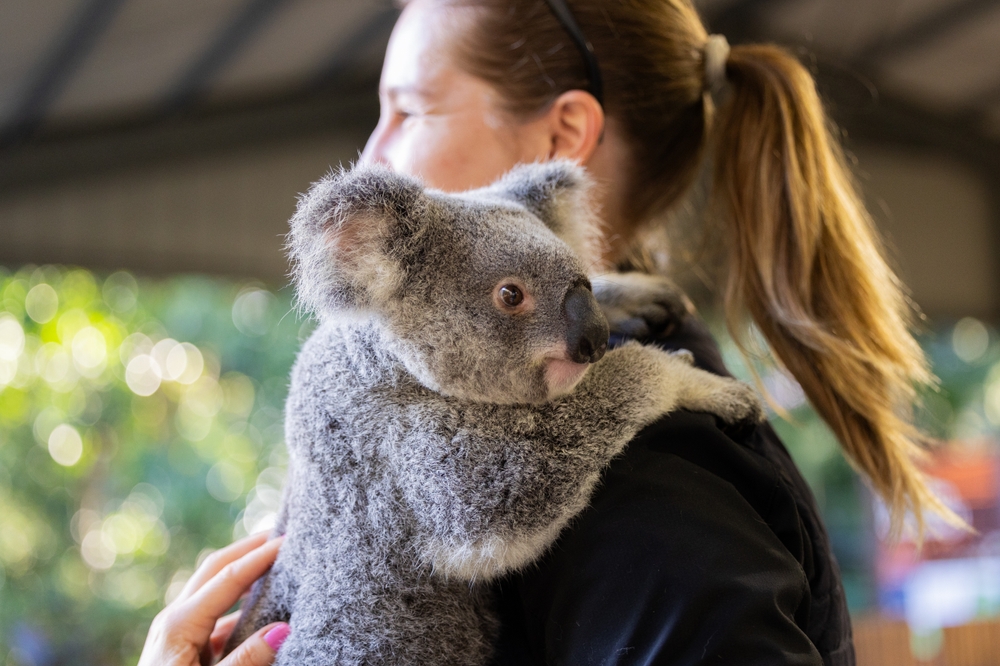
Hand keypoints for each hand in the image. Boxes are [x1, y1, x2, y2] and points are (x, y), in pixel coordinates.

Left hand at [138, 533, 288, 665]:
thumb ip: (247, 660)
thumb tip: (284, 628)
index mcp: (179, 624)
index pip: (228, 578)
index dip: (260, 557)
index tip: (290, 539)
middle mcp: (174, 619)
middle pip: (214, 569)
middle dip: (246, 548)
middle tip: (281, 532)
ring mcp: (176, 632)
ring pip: (213, 590)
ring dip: (243, 573)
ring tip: (275, 563)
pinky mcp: (182, 649)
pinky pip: (214, 616)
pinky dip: (239, 604)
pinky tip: (262, 610)